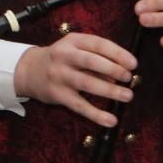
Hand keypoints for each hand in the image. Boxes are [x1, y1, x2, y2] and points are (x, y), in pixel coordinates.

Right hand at [12, 33, 136, 127]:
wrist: (28, 70)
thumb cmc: (60, 59)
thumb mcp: (75, 49)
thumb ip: (97, 57)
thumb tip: (122, 73)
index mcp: (72, 41)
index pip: (98, 44)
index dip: (118, 53)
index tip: (133, 64)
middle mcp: (63, 56)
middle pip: (91, 62)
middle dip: (114, 69)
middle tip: (129, 78)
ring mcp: (59, 76)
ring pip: (86, 83)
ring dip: (109, 90)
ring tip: (127, 96)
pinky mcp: (57, 94)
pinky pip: (79, 105)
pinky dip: (96, 114)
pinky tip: (111, 120)